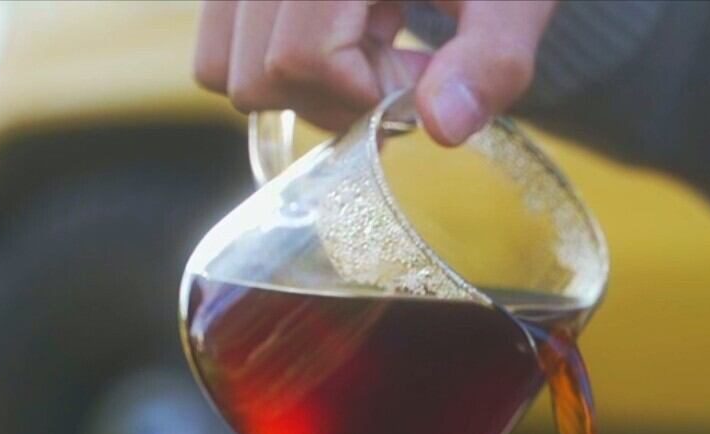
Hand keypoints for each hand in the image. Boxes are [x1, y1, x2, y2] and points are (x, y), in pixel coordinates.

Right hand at [194, 0, 556, 145]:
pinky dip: (274, 58)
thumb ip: (490, 57)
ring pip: (223, 64)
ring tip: (374, 44)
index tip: (427, 79)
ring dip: (302, 83)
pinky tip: (345, 29)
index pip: (304, 56)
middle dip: (336, 97)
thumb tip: (442, 127)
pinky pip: (219, 41)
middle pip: (258, 73)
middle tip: (404, 67)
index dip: (367, 93)